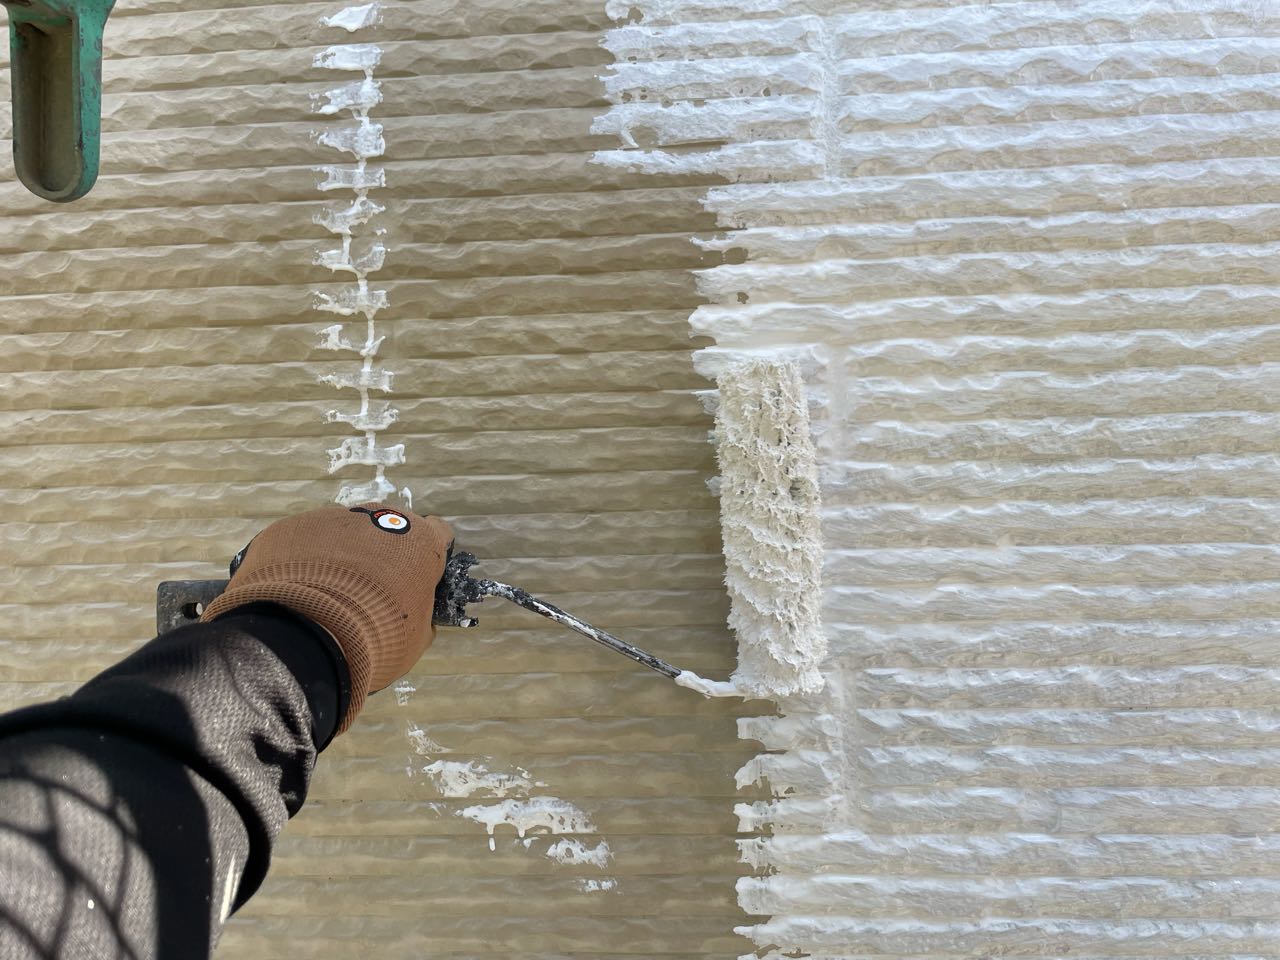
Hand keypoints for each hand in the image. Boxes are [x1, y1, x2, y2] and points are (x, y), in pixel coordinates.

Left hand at [201, 502, 453, 731]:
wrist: (306, 639)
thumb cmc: (378, 637)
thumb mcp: (417, 636)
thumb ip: (420, 611)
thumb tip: (411, 608)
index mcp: (419, 541)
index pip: (438, 533)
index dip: (428, 556)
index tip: (417, 578)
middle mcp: (378, 517)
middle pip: (387, 529)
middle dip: (382, 554)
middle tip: (368, 592)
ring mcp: (330, 518)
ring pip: (343, 532)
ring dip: (342, 556)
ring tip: (326, 594)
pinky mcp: (290, 528)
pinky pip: (304, 543)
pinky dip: (304, 562)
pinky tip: (297, 592)